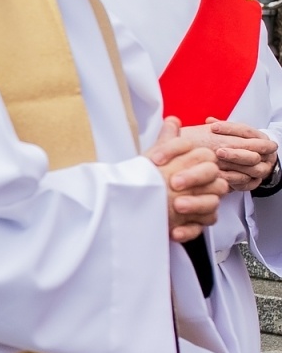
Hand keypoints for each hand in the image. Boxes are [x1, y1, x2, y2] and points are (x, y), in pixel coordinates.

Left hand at [146, 117, 227, 242]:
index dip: (176, 154)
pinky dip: (187, 231)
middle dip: (195, 178)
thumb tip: (172, 120)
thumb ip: (167, 141)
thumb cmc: (152, 178)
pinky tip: (174, 231)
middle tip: (174, 182)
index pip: (200, 156)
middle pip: (214, 179)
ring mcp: (202, 206)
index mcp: (198, 166)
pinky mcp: (194, 225)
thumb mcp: (155, 160)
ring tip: (177, 206)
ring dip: (196, 205)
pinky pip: (198, 230)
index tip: (154, 160)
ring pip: (211, 205)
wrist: (137, 204)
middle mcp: (205, 186)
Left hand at [180, 118, 278, 191]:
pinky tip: (218, 177)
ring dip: (235, 166)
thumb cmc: (240, 147)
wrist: (253, 164)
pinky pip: (247, 183)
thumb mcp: (234, 135)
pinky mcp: (255, 182)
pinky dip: (233, 180)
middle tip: (218, 151)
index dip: (230, 129)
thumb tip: (209, 120)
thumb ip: (223, 128)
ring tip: (217, 164)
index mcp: (261, 138)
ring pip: (253, 168)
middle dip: (236, 151)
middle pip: (254, 150)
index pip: (247, 131)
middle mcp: (265, 153)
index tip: (213, 127)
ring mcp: (263, 168)